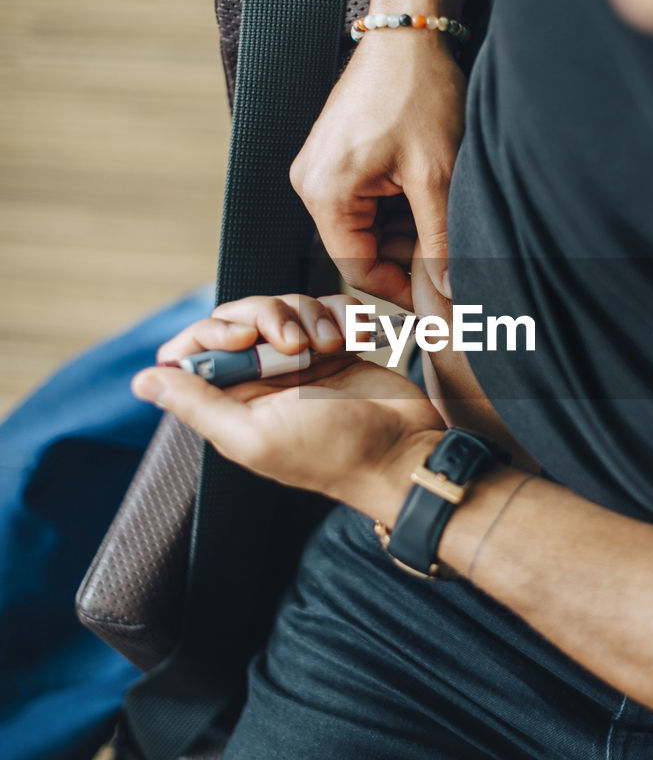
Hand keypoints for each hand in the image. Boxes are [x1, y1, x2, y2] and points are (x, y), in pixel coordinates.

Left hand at [131, 293, 444, 523]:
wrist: (404, 450)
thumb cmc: (335, 453)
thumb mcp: (255, 437)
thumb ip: (198, 406)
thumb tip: (141, 381)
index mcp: (234, 400)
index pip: (198, 346)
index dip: (216, 330)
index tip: (246, 336)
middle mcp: (263, 378)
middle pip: (242, 315)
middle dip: (269, 316)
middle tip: (297, 345)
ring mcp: (302, 360)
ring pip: (286, 305)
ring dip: (310, 316)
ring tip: (333, 346)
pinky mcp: (339, 346)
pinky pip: (327, 306)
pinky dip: (340, 312)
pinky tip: (354, 337)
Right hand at [290, 29, 465, 308]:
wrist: (410, 32)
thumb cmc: (417, 90)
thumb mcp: (436, 175)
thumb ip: (441, 242)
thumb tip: (449, 295)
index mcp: (324, 193)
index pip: (358, 270)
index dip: (403, 291)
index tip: (442, 301)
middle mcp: (313, 185)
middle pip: (364, 250)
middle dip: (412, 258)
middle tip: (458, 263)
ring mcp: (324, 171)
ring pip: (373, 229)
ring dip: (412, 232)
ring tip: (450, 217)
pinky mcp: (341, 160)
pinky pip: (372, 204)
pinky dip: (405, 209)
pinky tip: (434, 196)